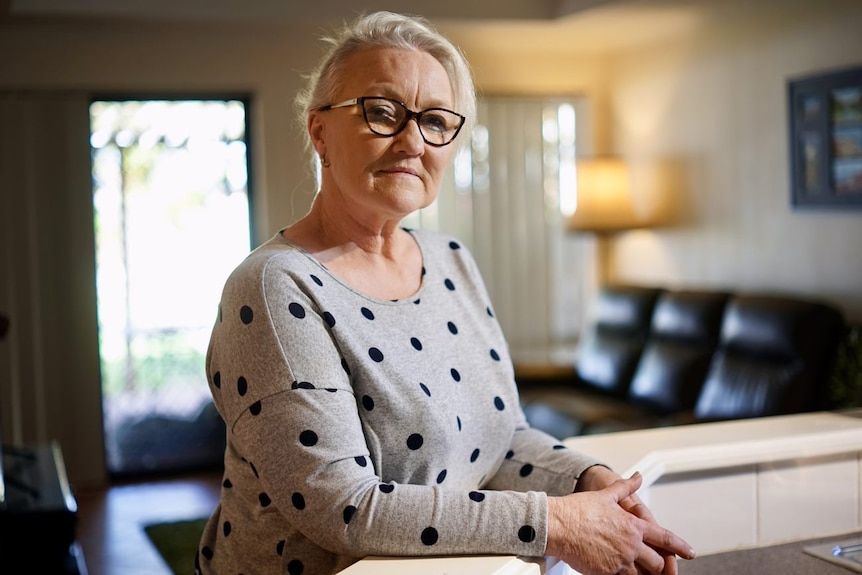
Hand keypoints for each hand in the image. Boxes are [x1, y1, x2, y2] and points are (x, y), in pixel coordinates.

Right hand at [547, 472, 694, 574]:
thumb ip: (625, 487)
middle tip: (657, 566)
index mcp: (633, 526)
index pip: (666, 538)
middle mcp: (630, 545)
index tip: (691, 553)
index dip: (681, 546)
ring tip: (636, 570)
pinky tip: (615, 571)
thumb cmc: (578, 510)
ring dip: (641, 574)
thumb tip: (637, 476)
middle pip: (658, 563)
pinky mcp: (606, 572)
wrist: (558, 525)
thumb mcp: (606, 495)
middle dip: (660, 566)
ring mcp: (619, 561)